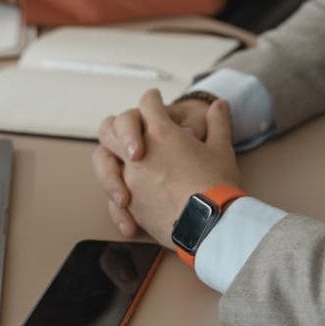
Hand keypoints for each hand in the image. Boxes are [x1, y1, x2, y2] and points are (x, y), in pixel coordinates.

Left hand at [93, 89, 239, 245]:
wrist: (211, 225)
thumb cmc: (217, 184)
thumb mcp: (221, 148)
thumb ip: (218, 122)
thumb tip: (220, 105)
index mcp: (161, 133)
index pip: (148, 103)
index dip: (153, 99)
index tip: (155, 101)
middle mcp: (139, 154)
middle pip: (114, 126)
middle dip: (124, 125)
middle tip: (137, 132)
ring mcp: (130, 180)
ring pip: (103, 158)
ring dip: (112, 156)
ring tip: (126, 163)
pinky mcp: (130, 206)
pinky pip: (111, 197)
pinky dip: (117, 196)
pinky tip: (128, 200)